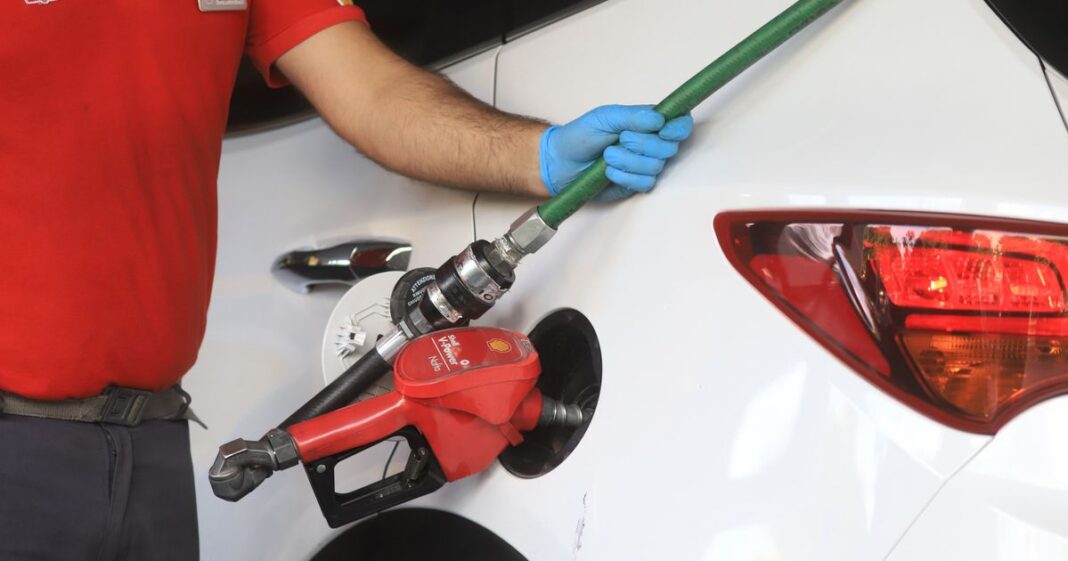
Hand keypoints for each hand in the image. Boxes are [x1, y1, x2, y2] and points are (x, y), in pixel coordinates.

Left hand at [539, 105, 693, 200]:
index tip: (663, 130)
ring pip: (656, 167)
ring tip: (607, 156)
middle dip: (643, 145)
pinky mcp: (636, 184)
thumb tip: (659, 119)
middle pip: (669, 147)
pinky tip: (609, 173)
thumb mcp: (604, 117)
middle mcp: (651, 145)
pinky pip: (645, 183)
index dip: (678, 128)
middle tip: (619, 140)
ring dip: (629, 161)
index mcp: (648, 123)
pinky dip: (625, 177)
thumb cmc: (582, 135)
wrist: (562, 161)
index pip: (679, 124)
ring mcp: (645, 166)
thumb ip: (632, 116)